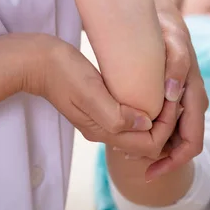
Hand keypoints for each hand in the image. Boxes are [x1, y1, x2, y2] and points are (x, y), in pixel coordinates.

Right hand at [22, 34, 179, 157]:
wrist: (36, 63)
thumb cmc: (63, 73)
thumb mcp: (90, 91)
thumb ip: (116, 114)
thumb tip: (145, 123)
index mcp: (104, 131)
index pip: (149, 146)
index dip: (166, 127)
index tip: (171, 101)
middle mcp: (104, 132)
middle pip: (147, 143)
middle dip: (166, 125)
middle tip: (173, 97)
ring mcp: (101, 122)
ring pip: (140, 133)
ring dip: (157, 119)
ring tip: (165, 95)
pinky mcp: (100, 110)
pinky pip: (130, 121)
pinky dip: (146, 112)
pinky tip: (150, 93)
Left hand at [144, 0, 208, 179]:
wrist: (163, 14)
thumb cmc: (167, 29)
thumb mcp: (173, 43)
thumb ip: (176, 65)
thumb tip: (173, 93)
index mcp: (195, 96)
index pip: (192, 143)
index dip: (173, 162)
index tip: (149, 172)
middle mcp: (191, 103)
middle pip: (180, 145)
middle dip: (159, 158)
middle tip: (128, 160)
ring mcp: (182, 100)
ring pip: (172, 136)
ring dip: (153, 147)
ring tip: (123, 150)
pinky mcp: (171, 96)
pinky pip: (165, 123)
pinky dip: (150, 133)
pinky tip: (129, 131)